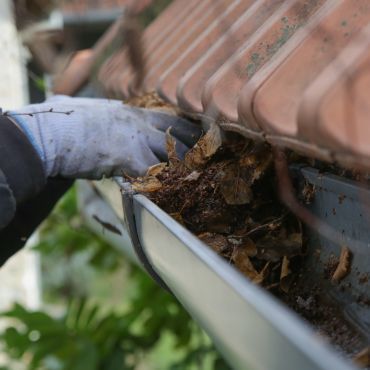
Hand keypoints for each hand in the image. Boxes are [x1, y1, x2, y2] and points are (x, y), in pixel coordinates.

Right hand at [7, 95, 201, 178]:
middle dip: (195, 147)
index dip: (188, 128)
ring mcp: (137, 139)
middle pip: (179, 134)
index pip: (170, 117)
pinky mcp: (130, 158)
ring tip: (196, 180)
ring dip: (183, 169)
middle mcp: (139, 122)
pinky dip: (164, 184)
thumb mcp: (86, 109)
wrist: (50, 133)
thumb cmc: (62, 121)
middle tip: (208, 159)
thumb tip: (70, 102)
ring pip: (173, 154)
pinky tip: (171, 193)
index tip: (201, 135)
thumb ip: (95, 110)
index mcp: (131, 112)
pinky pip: (156, 174)